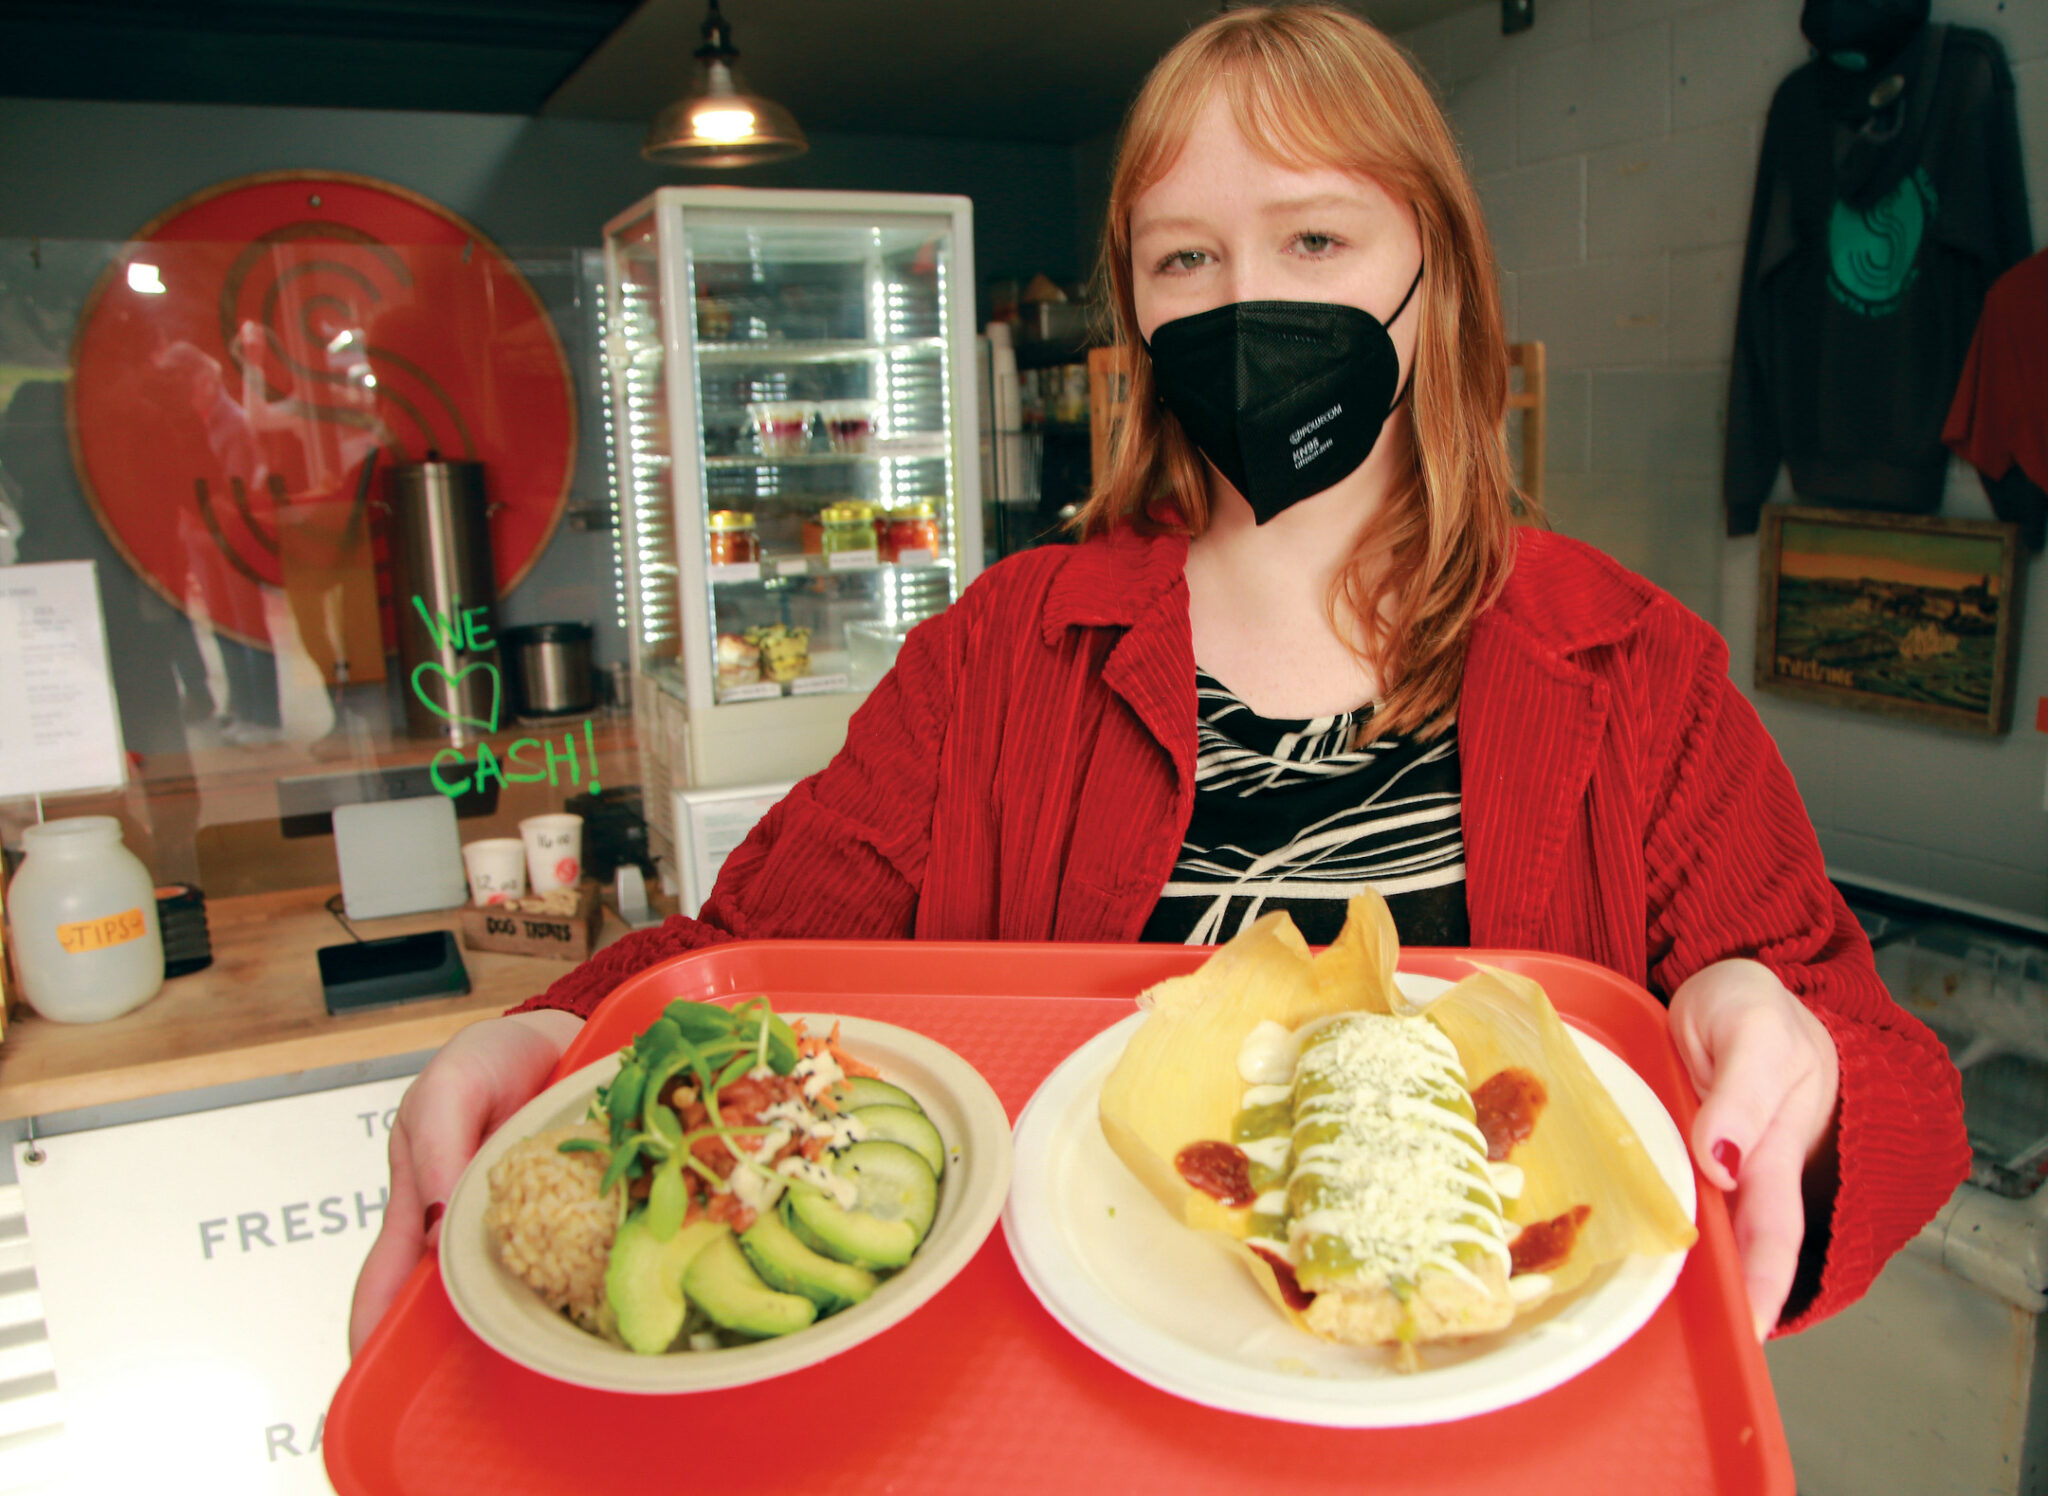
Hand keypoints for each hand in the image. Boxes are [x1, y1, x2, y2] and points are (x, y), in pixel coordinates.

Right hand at [348, 1009, 583, 1355]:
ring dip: (519, 1322)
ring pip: (511, 1295)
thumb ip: (439, 1145)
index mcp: (422, 1200)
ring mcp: (522, 1230)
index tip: (373, 1368)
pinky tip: (596, 1306)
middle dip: (453, 1344)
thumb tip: (436, 1224)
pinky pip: (572, 1265)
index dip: (373, 1327)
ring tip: (537, 1355)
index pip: (387, 1278)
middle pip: (449, 1303)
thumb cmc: (496, 1059)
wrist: (566, 1034)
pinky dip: (578, 1286)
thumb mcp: (452, 1086)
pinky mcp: (574, 1223)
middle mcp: (469, 1226)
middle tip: (471, 1384)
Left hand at [1668, 958, 1839, 1341]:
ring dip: (1672, 1266)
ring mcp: (1703, 1161)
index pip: (1773, 1229)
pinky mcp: (1668, 1146)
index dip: (1763, 1281)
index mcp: (1772, 1148)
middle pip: (1730, 1245)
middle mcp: (1740, 1167)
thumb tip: (1723, 1163)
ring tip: (1639, 1316)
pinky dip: (1634, 1219)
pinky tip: (1599, 1245)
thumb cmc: (1754, 1010)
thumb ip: (1742, 1094)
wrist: (1731, 983)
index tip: (1750, 1326)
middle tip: (1692, 1344)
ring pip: (1690, 1223)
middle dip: (1720, 1295)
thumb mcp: (1754, 1031)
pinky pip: (1656, 1190)